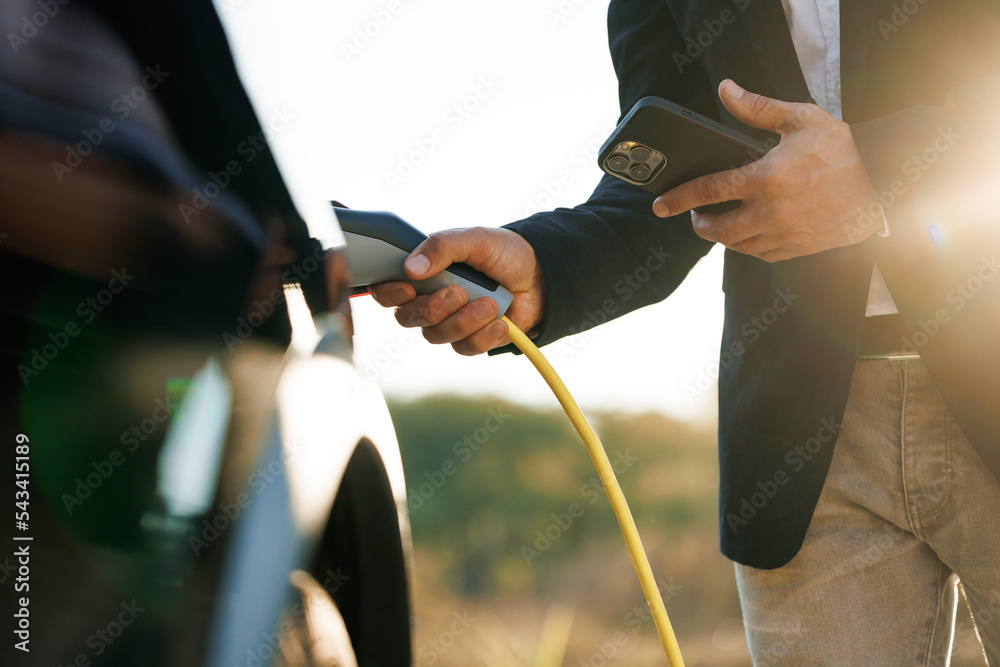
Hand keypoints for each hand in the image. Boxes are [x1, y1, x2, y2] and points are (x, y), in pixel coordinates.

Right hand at [368, 227, 544, 354]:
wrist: (542, 276)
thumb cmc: (505, 253)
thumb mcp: (474, 239)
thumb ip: (442, 247)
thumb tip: (411, 268)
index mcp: (424, 272)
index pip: (387, 289)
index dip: (389, 294)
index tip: (407, 289)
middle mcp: (430, 298)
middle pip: (408, 317)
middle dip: (433, 308)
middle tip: (460, 293)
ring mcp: (449, 321)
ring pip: (436, 335)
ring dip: (464, 320)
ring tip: (492, 303)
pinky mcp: (471, 339)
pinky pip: (465, 348)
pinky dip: (483, 335)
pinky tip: (501, 322)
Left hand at [652, 80, 878, 261]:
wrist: (885, 177)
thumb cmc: (842, 148)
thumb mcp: (801, 119)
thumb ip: (758, 109)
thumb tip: (726, 90)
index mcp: (767, 178)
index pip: (709, 191)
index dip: (680, 198)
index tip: (660, 205)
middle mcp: (773, 212)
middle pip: (718, 230)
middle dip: (699, 225)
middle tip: (696, 215)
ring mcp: (787, 233)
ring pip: (739, 247)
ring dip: (724, 237)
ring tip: (721, 223)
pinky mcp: (801, 247)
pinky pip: (763, 255)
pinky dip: (749, 247)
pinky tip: (749, 234)